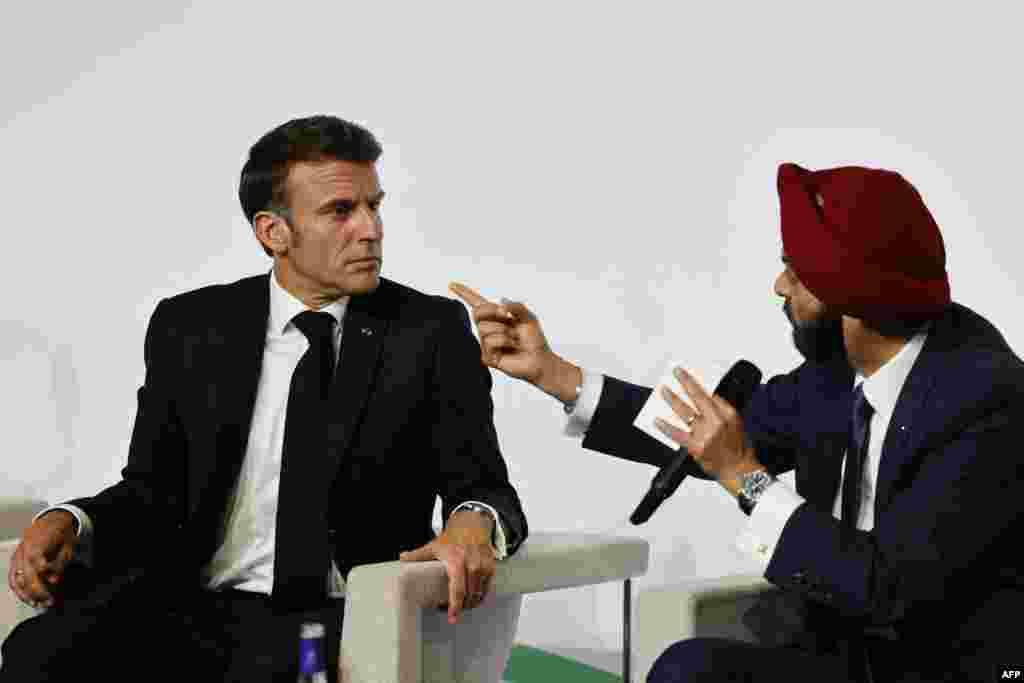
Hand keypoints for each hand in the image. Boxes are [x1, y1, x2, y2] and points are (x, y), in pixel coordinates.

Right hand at [8, 510, 77, 609]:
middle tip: (49, 601)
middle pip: (25, 573)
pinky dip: (20, 591)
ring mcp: (17, 556)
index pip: (35, 557)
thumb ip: (60, 563)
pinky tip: (30, 600)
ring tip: (39, 605)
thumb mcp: (67, 544)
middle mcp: (23, 550)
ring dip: (27, 595)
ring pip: (16, 580)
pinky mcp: (15, 562)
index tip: (53, 581)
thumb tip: (53, 580)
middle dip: (37, 590)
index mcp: (37, 541)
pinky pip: (14, 579)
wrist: (51, 521)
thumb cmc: (61, 533)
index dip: (43, 569)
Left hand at [399, 509, 496, 623]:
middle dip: (460, 608)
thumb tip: (402, 558)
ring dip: (470, 604)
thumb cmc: (453, 539)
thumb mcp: (434, 546)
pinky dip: (479, 597)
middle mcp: (472, 565)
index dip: (455, 606)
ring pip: (478, 595)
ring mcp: (483, 567)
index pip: (457, 589)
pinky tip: (472, 600)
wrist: (473, 525)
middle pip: (468, 596)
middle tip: (451, 613)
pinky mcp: (491, 568)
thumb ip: (418, 555)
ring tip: (461, 607)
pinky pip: (486, 589)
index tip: (452, 617)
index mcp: (456, 561)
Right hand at [449, 282, 580, 402]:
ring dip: (503, 330)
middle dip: (490, 310)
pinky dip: (504, 341)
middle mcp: (488, 328)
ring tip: (514, 338)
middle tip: (506, 315)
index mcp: (496, 317)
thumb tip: (500, 303)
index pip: (476, 303)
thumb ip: (516, 306)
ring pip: (484, 328)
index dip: (464, 293)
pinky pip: (490, 342)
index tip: (452, 284)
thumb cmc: (534, 339)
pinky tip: (511, 346)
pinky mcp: (487, 356)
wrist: (539, 359)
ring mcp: (486, 343)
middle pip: (477, 312)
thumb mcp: (528, 317)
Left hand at [654, 368, 761, 490]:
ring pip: (685, 413)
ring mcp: (705, 435)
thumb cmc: (737, 444)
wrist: (738, 467)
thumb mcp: (735, 421)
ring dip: (673, 400)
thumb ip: (721, 407)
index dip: (692, 382)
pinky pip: (677, 435)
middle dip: (683, 384)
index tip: (681, 373)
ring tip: (664, 391)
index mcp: (727, 414)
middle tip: (673, 375)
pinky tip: (657, 421)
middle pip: (696, 399)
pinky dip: (666, 427)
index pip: (707, 394)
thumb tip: (705, 394)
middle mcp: (716, 423)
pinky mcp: (696, 448)